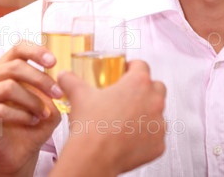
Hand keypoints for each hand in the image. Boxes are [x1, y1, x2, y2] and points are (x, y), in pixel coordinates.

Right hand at [0, 41, 62, 176]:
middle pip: (15, 66)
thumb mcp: (48, 103)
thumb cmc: (33, 124)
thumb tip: (61, 77)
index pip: (17, 49)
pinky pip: (0, 109)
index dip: (36, 51)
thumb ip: (52, 88)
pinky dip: (21, 115)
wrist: (19, 154)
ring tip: (43, 113)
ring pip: (8, 87)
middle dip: (41, 79)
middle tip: (58, 93)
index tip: (53, 62)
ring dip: (32, 101)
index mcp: (6, 68)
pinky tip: (32, 121)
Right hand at [54, 60, 165, 175]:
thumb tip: (64, 75)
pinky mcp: (159, 145)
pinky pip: (156, 136)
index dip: (132, 67)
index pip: (142, 66)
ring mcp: (159, 124)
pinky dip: (146, 136)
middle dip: (145, 89)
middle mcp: (154, 101)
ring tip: (127, 119)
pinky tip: (130, 137)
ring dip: (147, 113)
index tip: (125, 71)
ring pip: (158, 113)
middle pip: (156, 87)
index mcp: (138, 83)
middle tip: (128, 95)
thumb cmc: (90, 125)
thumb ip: (71, 80)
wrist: (94, 157)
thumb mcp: (78, 94)